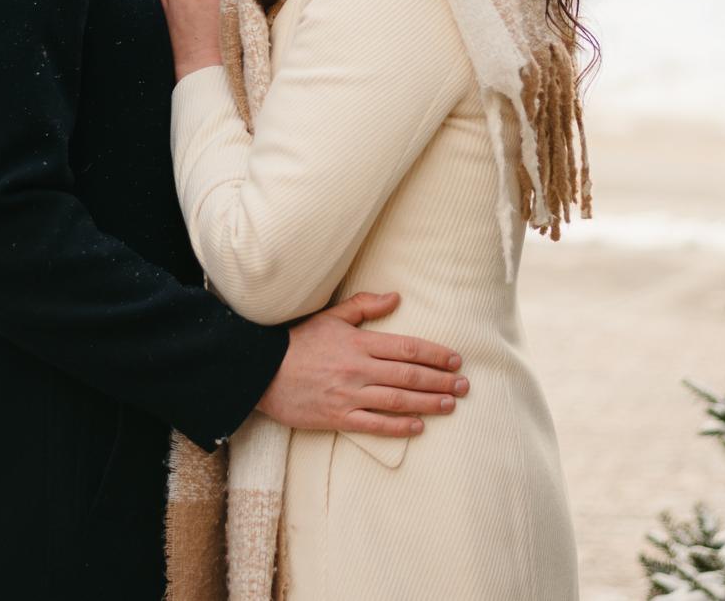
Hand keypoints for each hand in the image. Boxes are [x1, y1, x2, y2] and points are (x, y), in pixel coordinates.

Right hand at [257, 291, 468, 437]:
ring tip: (450, 404)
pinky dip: (399, 426)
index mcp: (359, 343)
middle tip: (464, 385)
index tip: (456, 360)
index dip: (436, 354)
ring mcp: (348, 395)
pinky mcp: (337, 417)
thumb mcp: (330, 317)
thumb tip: (396, 297)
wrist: (260, 371)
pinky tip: (419, 426)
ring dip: (428, 403)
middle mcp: (358, 369)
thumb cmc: (297, 342)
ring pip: (397, 400)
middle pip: (409, 375)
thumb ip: (364, 306)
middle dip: (441, 381)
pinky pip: (374, 424)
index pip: (407, 348)